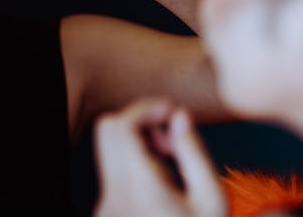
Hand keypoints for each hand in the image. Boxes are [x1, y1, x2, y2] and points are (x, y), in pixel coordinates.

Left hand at [94, 98, 225, 216]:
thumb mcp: (212, 200)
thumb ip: (194, 153)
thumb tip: (179, 116)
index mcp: (138, 187)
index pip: (121, 124)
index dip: (145, 109)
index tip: (172, 113)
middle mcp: (112, 193)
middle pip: (107, 129)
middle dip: (139, 122)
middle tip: (170, 143)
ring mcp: (104, 204)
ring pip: (108, 149)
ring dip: (136, 143)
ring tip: (170, 165)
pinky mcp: (104, 212)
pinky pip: (111, 171)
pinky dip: (132, 163)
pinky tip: (160, 185)